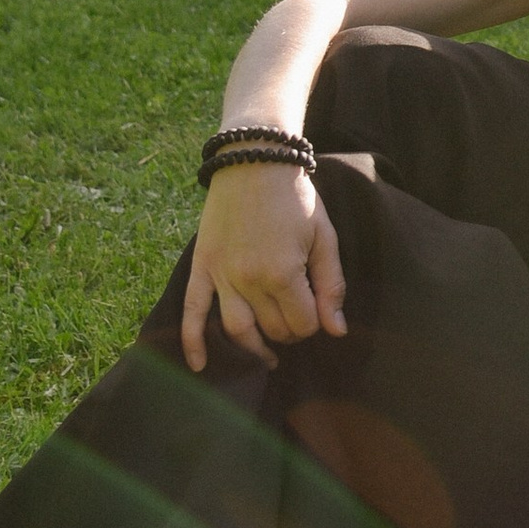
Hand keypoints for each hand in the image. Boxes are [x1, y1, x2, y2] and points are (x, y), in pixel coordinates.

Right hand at [182, 165, 346, 370]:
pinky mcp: (202, 267)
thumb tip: (336, 331)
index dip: (314, 323)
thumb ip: (331, 285)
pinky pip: (192, 311)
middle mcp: (248, 279)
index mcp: (283, 272)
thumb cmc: (295, 199)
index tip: (317, 311)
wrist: (254, 161)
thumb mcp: (324, 237)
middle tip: (297, 319)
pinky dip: (192, 341)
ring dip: (253, 348)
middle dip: (290, 332)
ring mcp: (221, 275)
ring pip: (236, 330)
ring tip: (267, 356)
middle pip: (272, 328)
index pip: (302, 323)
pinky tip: (199, 365)